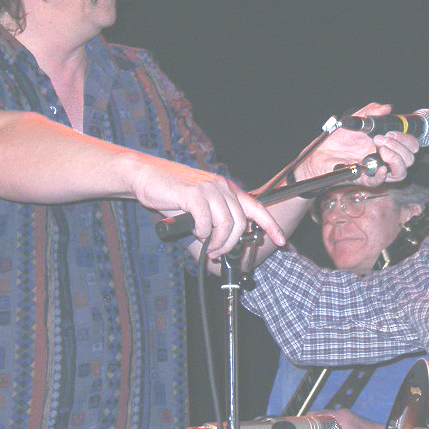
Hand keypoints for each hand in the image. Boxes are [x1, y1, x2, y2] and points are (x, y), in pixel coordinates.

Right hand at [129, 155, 285, 257]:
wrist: (146, 175)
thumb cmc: (172, 191)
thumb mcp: (200, 203)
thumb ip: (215, 217)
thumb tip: (222, 242)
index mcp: (228, 188)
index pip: (257, 207)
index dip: (271, 225)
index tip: (282, 241)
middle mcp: (222, 187)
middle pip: (241, 223)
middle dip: (232, 244)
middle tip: (217, 253)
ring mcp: (209, 189)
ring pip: (226, 224)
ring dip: (218, 242)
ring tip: (207, 247)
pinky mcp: (193, 194)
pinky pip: (206, 222)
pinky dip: (202, 233)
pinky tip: (195, 232)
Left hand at [298, 103, 419, 186]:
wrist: (321, 153)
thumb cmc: (338, 139)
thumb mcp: (356, 119)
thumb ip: (372, 112)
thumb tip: (388, 108)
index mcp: (387, 144)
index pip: (410, 146)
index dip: (408, 139)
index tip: (392, 131)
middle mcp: (385, 158)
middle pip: (409, 159)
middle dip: (400, 146)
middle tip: (381, 138)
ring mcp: (376, 169)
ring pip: (401, 172)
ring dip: (396, 159)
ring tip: (381, 148)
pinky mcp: (365, 179)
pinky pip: (380, 182)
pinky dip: (382, 175)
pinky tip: (379, 167)